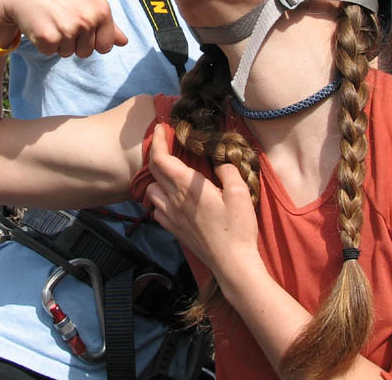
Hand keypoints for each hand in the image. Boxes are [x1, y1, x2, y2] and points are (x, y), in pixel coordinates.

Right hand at [0, 0, 128, 57]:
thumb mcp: (86, 2)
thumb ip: (107, 23)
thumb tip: (124, 42)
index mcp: (101, 9)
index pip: (105, 46)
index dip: (92, 40)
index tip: (79, 24)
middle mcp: (87, 19)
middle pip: (86, 53)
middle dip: (74, 42)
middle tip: (61, 20)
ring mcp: (68, 29)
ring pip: (67, 53)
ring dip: (58, 42)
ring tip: (51, 20)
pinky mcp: (48, 38)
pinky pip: (50, 52)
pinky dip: (43, 43)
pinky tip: (40, 24)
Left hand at [143, 123, 260, 275]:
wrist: (232, 263)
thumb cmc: (237, 227)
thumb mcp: (240, 192)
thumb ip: (226, 171)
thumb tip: (219, 163)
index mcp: (188, 187)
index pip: (161, 159)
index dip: (158, 141)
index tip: (162, 128)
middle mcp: (174, 200)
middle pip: (153, 171)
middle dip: (156, 153)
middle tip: (167, 144)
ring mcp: (172, 216)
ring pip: (151, 191)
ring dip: (157, 178)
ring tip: (170, 173)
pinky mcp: (174, 230)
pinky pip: (157, 210)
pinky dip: (159, 200)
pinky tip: (171, 199)